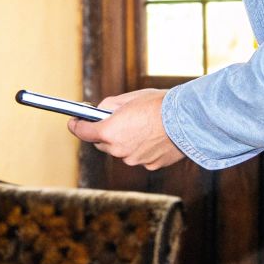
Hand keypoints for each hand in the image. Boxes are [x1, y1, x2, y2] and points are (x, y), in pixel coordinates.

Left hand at [68, 89, 186, 170]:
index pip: (83, 132)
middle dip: (104, 133)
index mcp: (109, 132)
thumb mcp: (129, 98)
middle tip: (114, 120)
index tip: (74, 122)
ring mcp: (135, 160)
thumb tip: (101, 111)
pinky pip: (140, 156)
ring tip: (140, 126)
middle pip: (102, 143)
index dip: (76, 126)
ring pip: (122, 151)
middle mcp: (119, 150)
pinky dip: (142, 148)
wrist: (189, 119)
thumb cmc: (158, 105)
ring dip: (125, 141)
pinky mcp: (151, 165)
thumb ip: (109, 106)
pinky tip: (154, 136)